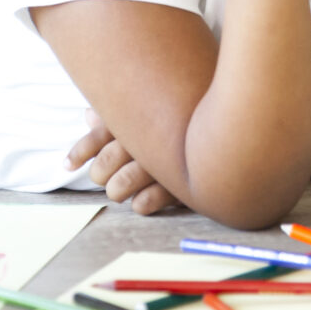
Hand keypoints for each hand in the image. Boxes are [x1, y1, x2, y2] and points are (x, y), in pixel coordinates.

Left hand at [66, 109, 180, 214]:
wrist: (242, 119)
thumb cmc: (191, 113)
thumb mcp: (154, 106)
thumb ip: (121, 114)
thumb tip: (88, 115)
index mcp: (143, 114)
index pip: (100, 133)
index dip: (81, 151)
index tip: (69, 164)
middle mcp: (152, 137)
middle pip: (105, 163)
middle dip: (101, 172)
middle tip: (105, 176)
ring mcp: (166, 163)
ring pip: (120, 185)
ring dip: (118, 189)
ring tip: (121, 189)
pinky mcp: (183, 186)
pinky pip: (146, 202)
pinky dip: (141, 203)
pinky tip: (141, 201)